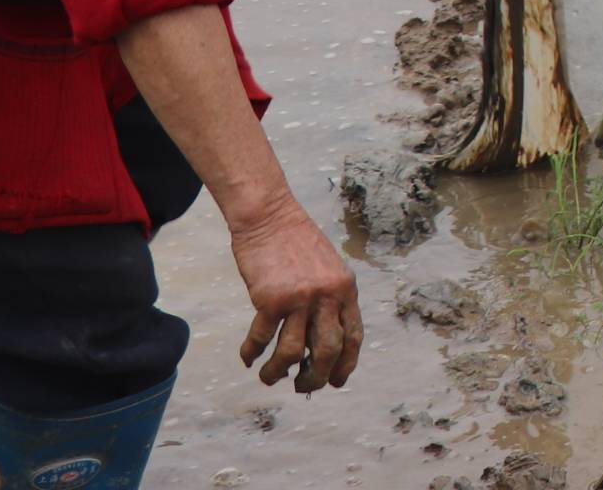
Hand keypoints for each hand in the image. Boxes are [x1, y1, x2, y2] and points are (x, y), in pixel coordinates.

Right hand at [231, 198, 364, 393]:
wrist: (269, 216)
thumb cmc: (296, 243)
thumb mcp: (327, 269)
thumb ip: (330, 299)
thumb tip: (321, 339)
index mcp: (346, 289)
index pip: (354, 336)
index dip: (346, 364)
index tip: (337, 382)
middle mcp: (328, 296)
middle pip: (328, 351)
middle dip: (317, 377)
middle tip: (302, 387)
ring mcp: (300, 298)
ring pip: (293, 353)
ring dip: (279, 373)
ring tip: (270, 379)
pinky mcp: (271, 299)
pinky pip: (261, 339)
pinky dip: (253, 354)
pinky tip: (248, 358)